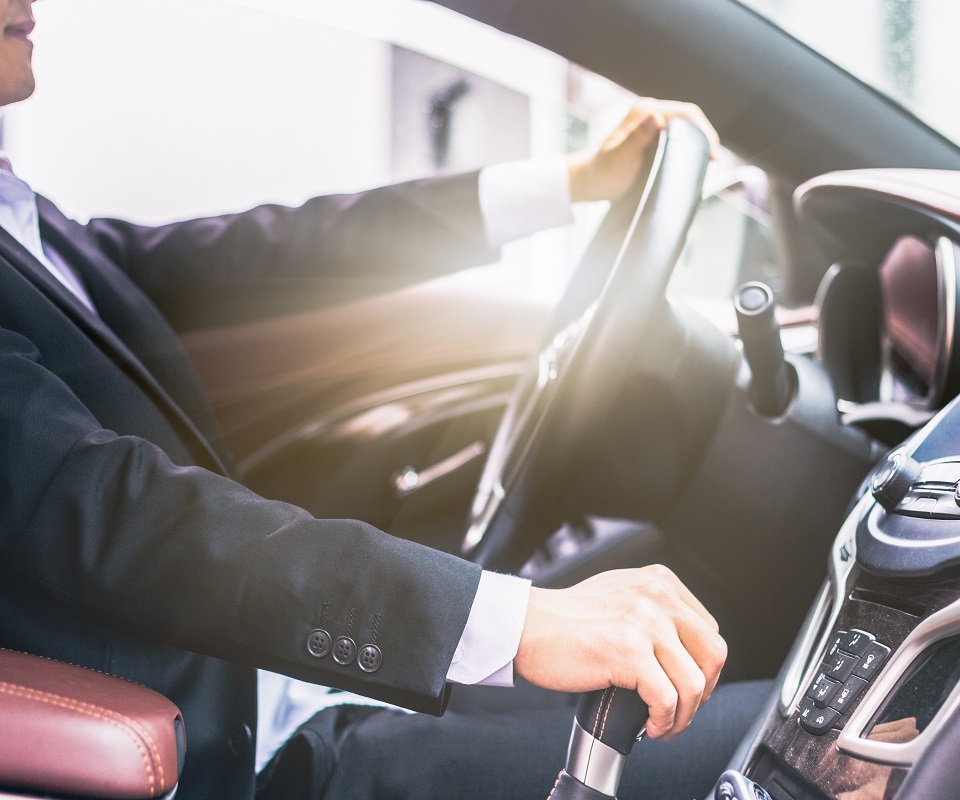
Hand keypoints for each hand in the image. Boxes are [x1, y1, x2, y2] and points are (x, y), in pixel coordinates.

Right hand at [514, 565, 726, 739]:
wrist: (526, 626)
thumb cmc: (564, 618)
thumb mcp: (620, 595)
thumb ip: (653, 610)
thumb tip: (681, 648)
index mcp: (659, 582)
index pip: (709, 630)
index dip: (704, 667)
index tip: (689, 685)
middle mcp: (657, 597)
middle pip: (713, 655)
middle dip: (704, 692)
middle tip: (683, 709)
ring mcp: (644, 623)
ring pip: (694, 683)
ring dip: (684, 715)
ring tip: (664, 724)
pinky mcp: (629, 652)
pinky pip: (667, 699)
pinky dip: (664, 721)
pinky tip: (650, 725)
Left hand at [566, 98, 719, 203]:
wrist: (586, 182)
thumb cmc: (600, 173)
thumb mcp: (617, 159)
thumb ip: (635, 139)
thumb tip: (655, 117)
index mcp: (644, 112)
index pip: (685, 113)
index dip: (703, 131)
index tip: (712, 154)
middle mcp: (649, 114)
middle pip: (689, 120)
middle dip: (704, 138)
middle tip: (714, 162)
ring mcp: (650, 125)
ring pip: (684, 129)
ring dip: (697, 144)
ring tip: (707, 165)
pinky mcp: (651, 138)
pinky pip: (676, 139)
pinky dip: (687, 149)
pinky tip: (692, 164)